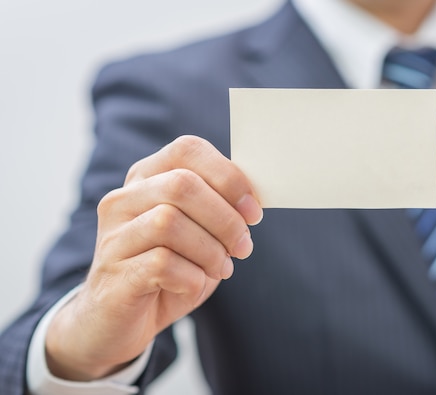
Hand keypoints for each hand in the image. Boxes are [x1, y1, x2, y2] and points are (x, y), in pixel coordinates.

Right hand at [45, 135, 262, 380]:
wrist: (118, 324)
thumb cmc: (168, 273)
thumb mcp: (199, 236)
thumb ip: (220, 211)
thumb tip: (252, 201)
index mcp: (147, 179)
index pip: (187, 149)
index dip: (228, 176)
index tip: (253, 211)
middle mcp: (123, 200)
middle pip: (182, 185)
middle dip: (225, 218)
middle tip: (243, 246)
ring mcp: (114, 236)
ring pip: (169, 222)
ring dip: (210, 250)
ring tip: (220, 268)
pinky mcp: (113, 273)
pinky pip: (161, 264)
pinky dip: (192, 277)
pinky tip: (194, 285)